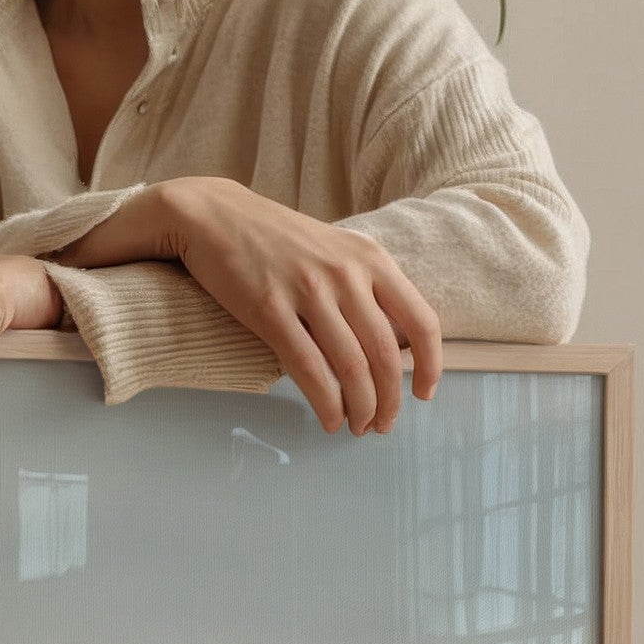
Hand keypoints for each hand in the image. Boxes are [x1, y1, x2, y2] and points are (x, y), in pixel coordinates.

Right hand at [56, 177, 441, 435]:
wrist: (212, 215)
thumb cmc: (276, 241)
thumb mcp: (334, 250)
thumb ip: (365, 288)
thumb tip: (392, 345)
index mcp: (369, 259)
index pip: (420, 320)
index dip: (431, 366)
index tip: (424, 395)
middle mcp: (345, 274)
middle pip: (386, 355)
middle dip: (389, 402)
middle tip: (381, 426)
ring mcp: (308, 290)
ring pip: (351, 367)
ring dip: (360, 409)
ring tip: (356, 428)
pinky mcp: (269, 309)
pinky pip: (309, 369)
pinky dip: (325, 404)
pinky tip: (328, 420)